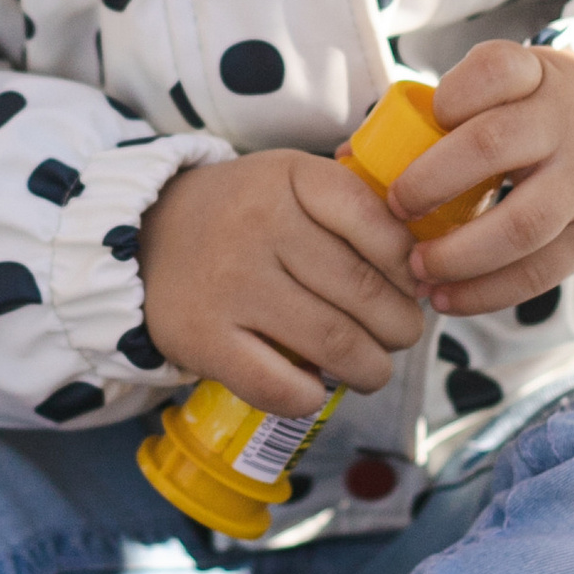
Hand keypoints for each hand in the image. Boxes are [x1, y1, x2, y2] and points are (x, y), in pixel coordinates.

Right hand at [139, 149, 424, 415]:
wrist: (145, 236)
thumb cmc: (243, 214)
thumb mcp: (293, 182)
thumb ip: (355, 207)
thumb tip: (428, 265)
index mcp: (292, 177)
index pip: (379, 225)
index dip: (410, 267)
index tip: (415, 285)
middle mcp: (259, 225)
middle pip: (363, 292)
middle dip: (400, 326)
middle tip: (402, 335)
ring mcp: (229, 283)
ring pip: (332, 341)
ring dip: (370, 368)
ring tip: (372, 368)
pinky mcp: (202, 337)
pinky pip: (277, 384)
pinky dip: (310, 396)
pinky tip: (317, 389)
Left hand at [395, 41, 573, 316]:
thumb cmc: (541, 118)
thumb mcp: (509, 92)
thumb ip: (439, 116)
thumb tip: (350, 161)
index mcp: (535, 77)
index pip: (494, 69)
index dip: (454, 95)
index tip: (428, 117)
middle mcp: (563, 124)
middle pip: (494, 146)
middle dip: (433, 181)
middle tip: (395, 208)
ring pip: (521, 224)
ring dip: (459, 254)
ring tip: (415, 270)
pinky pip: (539, 272)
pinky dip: (487, 293)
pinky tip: (447, 299)